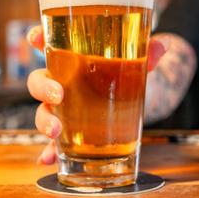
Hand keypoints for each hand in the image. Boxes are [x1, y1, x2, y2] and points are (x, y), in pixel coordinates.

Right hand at [27, 25, 168, 163]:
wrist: (136, 99)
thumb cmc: (128, 74)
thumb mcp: (138, 63)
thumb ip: (147, 53)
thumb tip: (163, 44)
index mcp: (73, 59)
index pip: (49, 44)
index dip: (37, 39)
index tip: (35, 38)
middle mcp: (63, 82)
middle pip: (39, 81)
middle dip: (42, 87)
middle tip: (58, 94)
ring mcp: (65, 108)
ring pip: (43, 112)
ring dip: (44, 122)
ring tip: (55, 131)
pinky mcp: (73, 129)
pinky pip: (55, 140)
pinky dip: (50, 150)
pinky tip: (49, 159)